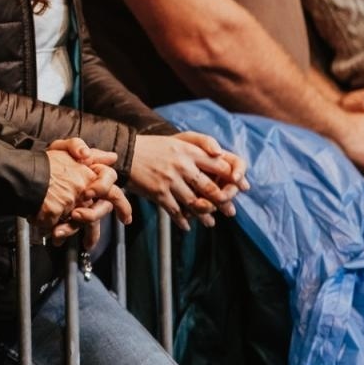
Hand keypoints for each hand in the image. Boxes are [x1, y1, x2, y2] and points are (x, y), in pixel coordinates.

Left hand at [40, 147, 131, 233]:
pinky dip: (64, 232)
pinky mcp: (70, 217)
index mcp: (94, 175)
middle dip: (92, 214)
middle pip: (103, 207)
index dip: (102, 187)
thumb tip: (94, 154)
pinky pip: (73, 228)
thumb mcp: (61, 148)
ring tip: (60, 232)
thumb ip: (77, 146)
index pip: (109, 181)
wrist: (29, 176)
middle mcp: (92, 193)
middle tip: (77, 215)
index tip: (89, 193)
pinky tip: (56, 236)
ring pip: (89, 222)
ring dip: (75, 228)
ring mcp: (82, 206)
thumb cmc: (49, 160)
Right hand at [128, 134, 245, 229]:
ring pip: (195, 203)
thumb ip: (202, 142)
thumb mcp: (179, 139)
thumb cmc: (154, 146)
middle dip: (223, 203)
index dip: (233, 179)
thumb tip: (220, 153)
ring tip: (211, 223)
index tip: (237, 189)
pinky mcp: (158, 192)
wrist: (125, 153)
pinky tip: (187, 225)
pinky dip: (183, 220)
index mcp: (190, 151)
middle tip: (230, 211)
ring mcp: (170, 180)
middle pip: (211, 189)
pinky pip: (176, 211)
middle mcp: (183, 165)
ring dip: (205, 215)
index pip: (220, 167)